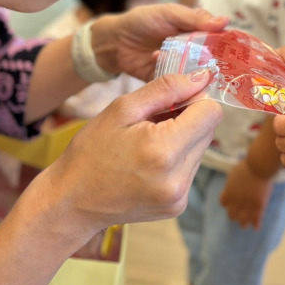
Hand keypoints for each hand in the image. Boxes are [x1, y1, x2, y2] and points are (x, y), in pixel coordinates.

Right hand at [41, 70, 222, 233]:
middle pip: (208, 131)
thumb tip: (202, 77)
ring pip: (201, 149)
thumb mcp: (123, 108)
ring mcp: (179, 197)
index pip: (211, 113)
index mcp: (164, 151)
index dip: (195, 99)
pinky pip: (191, 169)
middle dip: (187, 119)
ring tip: (147, 143)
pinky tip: (149, 160)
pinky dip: (176, 159)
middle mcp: (178, 178)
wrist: (72, 200)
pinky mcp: (178, 206)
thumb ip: (166, 89)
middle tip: (152, 122)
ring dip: (182, 139)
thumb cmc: (92, 150)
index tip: (172, 100)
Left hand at [92, 4, 227, 79]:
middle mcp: (192, 52)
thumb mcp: (170, 13)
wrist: (115, 41)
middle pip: (212, 62)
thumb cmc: (143, 21)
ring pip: (198, 76)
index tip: (241, 55)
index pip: (219, 41)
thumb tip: (225, 21)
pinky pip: (180, 87)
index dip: (230, 48)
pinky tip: (180, 82)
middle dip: (218, 67)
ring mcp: (181, 68)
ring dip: (200, 78)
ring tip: (204, 79)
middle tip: (223, 71)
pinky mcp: (169, 82)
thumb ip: (195, 19)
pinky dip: (182, 86)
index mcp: (196, 33)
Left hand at [219, 160, 272, 228]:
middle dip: (234, 215)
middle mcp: (236, 202)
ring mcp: (248, 205)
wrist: (259, 167)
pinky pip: (257, 219)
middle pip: (232, 215)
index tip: (230, 204)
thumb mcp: (234, 174)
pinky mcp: (259, 206)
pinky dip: (256, 225)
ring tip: (245, 225)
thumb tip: (231, 188)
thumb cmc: (246, 167)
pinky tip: (256, 227)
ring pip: (243, 221)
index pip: (223, 203)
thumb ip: (231, 184)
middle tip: (238, 215)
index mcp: (228, 193)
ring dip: (243, 223)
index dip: (227, 204)